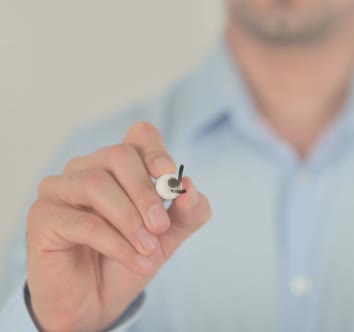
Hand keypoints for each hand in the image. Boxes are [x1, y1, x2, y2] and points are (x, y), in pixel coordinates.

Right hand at [26, 122, 210, 330]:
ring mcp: (60, 189)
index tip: (169, 175)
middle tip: (161, 226)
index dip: (155, 150)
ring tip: (149, 250)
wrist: (97, 302)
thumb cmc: (129, 258)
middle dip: (146, 192)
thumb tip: (190, 186)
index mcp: (119, 166)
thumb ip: (188, 212)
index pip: (138, 135)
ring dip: (130, 220)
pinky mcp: (43, 217)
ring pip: (96, 184)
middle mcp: (86, 169)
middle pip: (118, 155)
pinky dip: (116, 243)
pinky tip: (136, 261)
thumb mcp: (169, 236)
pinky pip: (83, 222)